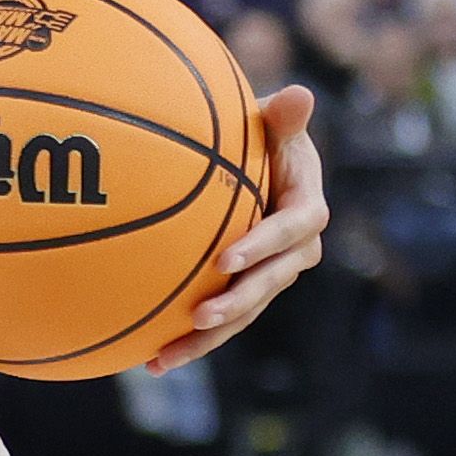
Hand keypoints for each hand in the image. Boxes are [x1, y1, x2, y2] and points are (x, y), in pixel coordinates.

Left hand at [151, 84, 328, 372]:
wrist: (259, 162)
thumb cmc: (264, 135)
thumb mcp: (275, 122)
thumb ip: (285, 116)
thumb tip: (299, 94)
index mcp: (306, 209)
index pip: (292, 229)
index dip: (263, 246)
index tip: (226, 259)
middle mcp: (296, 250)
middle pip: (270, 284)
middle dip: (236, 304)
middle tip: (200, 317)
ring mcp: (271, 275)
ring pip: (243, 314)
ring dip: (207, 339)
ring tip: (166, 357)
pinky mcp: (247, 292)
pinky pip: (222, 322)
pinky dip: (189, 341)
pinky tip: (149, 360)